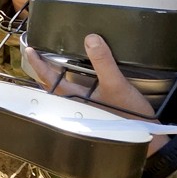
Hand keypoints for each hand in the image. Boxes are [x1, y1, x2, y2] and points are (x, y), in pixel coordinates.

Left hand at [24, 34, 168, 155]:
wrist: (146, 138)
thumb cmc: (130, 115)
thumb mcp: (117, 84)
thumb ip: (103, 62)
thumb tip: (91, 39)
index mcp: (74, 99)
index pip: (50, 79)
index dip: (39, 64)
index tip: (30, 50)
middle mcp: (74, 106)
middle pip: (52, 87)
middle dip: (44, 72)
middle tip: (38, 56)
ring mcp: (83, 110)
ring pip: (63, 93)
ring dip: (56, 79)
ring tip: (54, 65)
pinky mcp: (93, 112)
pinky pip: (75, 97)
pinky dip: (71, 86)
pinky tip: (78, 80)